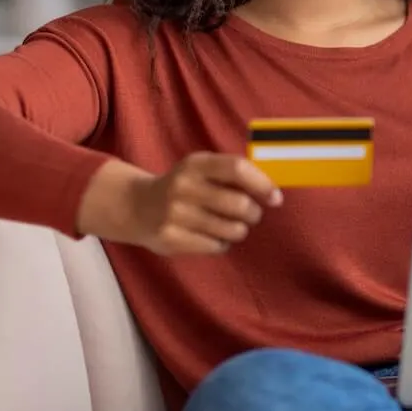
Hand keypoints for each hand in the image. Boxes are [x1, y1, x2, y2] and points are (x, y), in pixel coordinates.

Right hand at [77, 153, 281, 255]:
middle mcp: (183, 186)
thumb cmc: (184, 187)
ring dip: (238, 230)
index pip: (237, 169)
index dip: (262, 184)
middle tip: (250, 215)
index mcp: (195, 164)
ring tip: (229, 226)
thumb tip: (274, 187)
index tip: (275, 198)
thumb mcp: (201, 169)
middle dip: (253, 213)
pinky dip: (221, 243)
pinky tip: (211, 236)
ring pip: (231, 229)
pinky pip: (216, 246)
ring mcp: (175, 214)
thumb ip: (232, 173)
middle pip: (239, 204)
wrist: (136, 207)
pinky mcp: (171, 238)